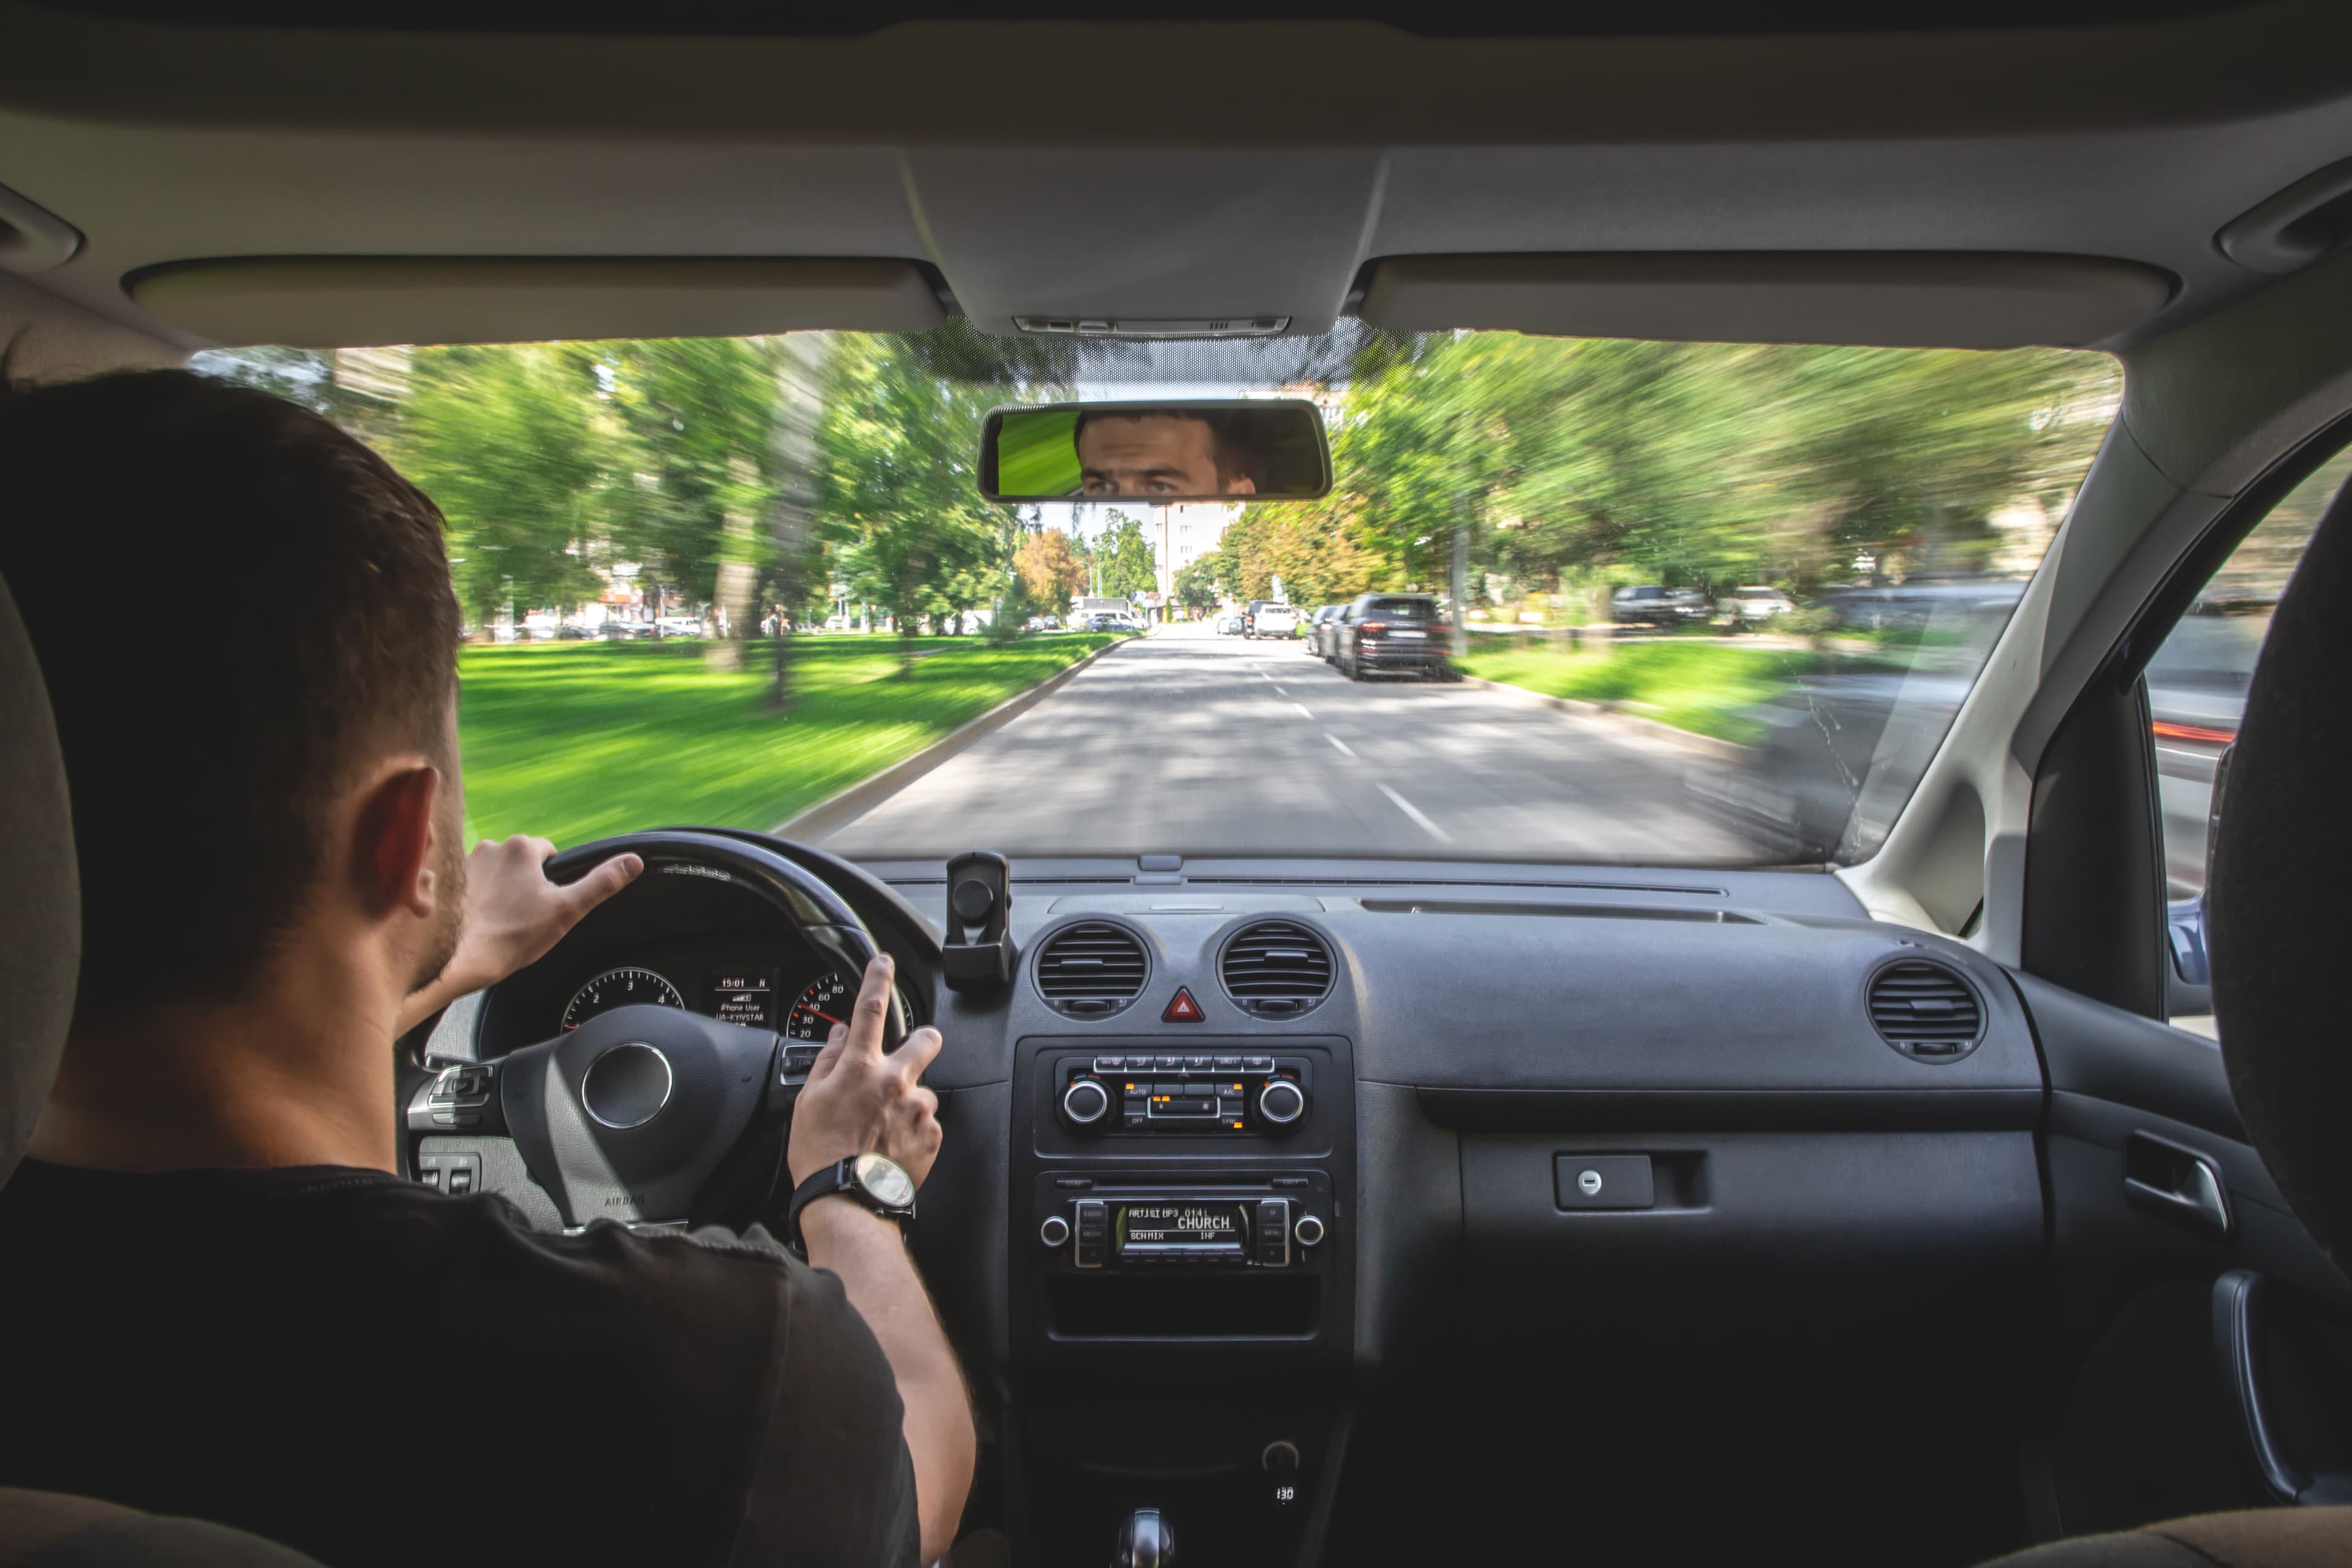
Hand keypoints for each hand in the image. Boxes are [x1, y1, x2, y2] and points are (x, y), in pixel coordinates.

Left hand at [398, 838, 641, 1033]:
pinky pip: (470, 885)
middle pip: (519, 862)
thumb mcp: (567, 910)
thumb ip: (601, 883)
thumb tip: (633, 861)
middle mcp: (490, 846)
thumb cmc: (513, 935)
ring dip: (499, 890)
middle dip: (524, 884)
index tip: (543, 903)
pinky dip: (476, 899)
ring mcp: (463, 863)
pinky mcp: (444, 882)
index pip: (547, 852)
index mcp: (521, 847)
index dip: (551, 880)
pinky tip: (478, 921)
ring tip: (499, 921)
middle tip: (523, 916)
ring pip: (495, 873)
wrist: (461, 957)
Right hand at [788, 954, 943, 1189]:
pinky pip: (927, 1122)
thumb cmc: (820, 1155)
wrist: (846, 1200)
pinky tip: (892, 1146)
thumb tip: (838, 1035)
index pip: (870, 1008)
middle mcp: (896, 1081)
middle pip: (926, 1038)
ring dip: (909, 1100)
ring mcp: (918, 1107)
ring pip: (923, 1088)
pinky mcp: (933, 1134)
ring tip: (885, 1128)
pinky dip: (913, 1130)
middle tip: (907, 1057)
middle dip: (921, 1040)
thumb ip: (827, 1061)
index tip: (884, 961)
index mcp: (860, 1068)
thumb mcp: (808, 1101)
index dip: (877, 978)